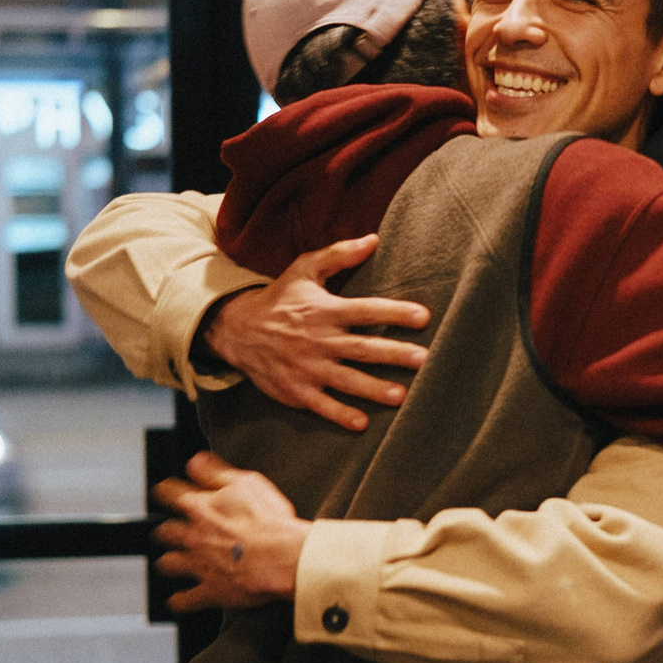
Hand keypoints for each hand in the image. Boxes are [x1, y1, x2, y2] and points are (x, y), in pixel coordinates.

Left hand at [152, 451, 310, 609]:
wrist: (283, 557)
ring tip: (168, 563)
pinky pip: (187, 599)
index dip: (166, 491)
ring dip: (168, 562)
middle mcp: (193, 536)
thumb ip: (215, 472)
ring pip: (170, 563)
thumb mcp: (246, 483)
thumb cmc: (269, 520)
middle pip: (166, 531)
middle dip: (165, 530)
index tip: (163, 490)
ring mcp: (199, 564)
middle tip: (166, 530)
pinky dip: (180, 601)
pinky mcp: (210, 590)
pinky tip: (177, 601)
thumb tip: (195, 462)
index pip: (171, 494)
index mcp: (201, 507)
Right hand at [202, 235, 430, 431]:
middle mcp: (319, 340)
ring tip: (401, 396)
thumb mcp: (304, 269)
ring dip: (374, 388)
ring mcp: (307, 367)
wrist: (237, 329)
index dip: (395, 312)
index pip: (366, 310)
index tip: (424, 316)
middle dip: (394, 354)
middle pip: (362, 348)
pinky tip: (361, 423)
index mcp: (325, 310)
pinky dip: (340, 414)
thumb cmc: (280, 298)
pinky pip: (321, 405)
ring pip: (347, 380)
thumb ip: (339, 255)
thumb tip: (374, 239)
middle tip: (423, 359)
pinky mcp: (296, 390)